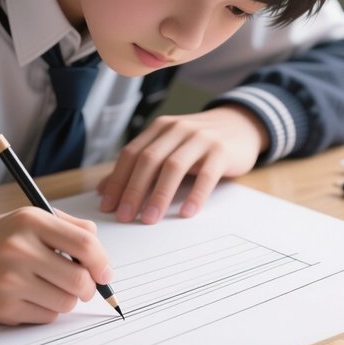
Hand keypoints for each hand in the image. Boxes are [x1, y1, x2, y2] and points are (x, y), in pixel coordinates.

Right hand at [0, 207, 113, 324]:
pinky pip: (46, 317)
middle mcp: (19, 249)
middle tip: (82, 286)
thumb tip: (101, 255)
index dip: (102, 263)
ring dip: (65, 299)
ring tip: (49, 287)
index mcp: (30, 221)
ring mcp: (9, 281)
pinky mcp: (2, 308)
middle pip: (80, 280)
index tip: (105, 273)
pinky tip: (30, 296)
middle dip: (88, 288)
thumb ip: (69, 228)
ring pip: (65, 303)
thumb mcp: (30, 218)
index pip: (84, 244)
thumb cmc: (0, 237)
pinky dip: (46, 310)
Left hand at [97, 104, 268, 223]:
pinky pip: (206, 175)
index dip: (117, 180)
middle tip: (124, 216)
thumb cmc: (197, 142)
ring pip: (173, 166)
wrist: (239, 125)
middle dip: (133, 190)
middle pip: (148, 160)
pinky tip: (187, 213)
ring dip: (159, 195)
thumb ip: (138, 165)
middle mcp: (176, 129)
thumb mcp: (167, 147)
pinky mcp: (221, 151)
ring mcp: (200, 138)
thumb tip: (103, 189)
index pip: (131, 154)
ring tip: (149, 219)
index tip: (107, 206)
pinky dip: (195, 195)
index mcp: (158, 128)